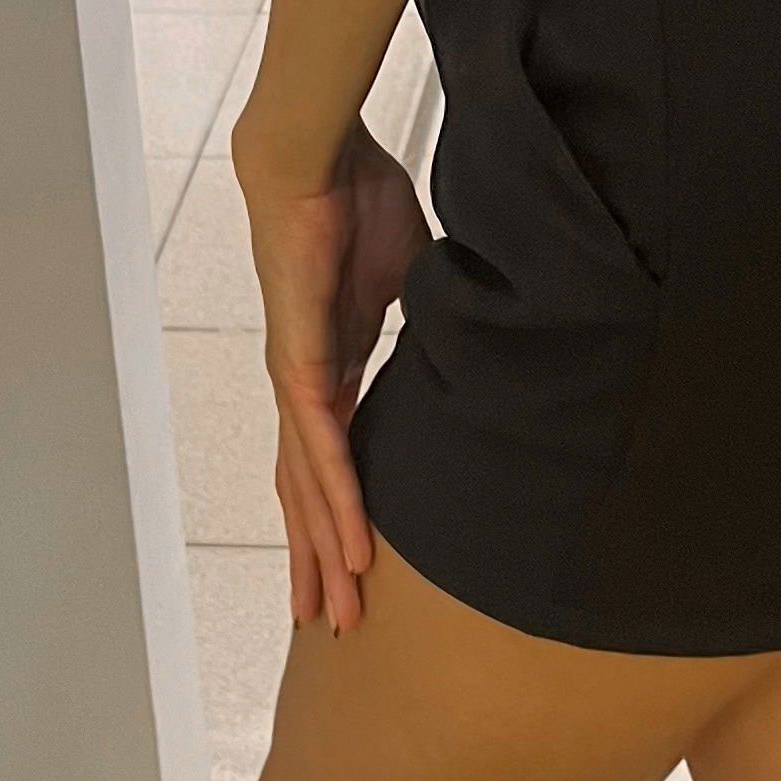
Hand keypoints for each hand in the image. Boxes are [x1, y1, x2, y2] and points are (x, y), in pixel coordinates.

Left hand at [236, 117, 429, 633]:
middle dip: (320, 559)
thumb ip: (434, 312)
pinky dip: (334, 500)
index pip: (331, 459)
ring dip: (325, 550)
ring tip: (340, 608)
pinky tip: (347, 543)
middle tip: (334, 624)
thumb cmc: (359, 199)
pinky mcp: (299, 363)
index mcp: (333, 363)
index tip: (353, 568)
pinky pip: (319, 446)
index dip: (340, 517)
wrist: (318, 156)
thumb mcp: (414, 273)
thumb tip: (482, 327)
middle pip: (309, 492)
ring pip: (310, 486)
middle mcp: (306, 383)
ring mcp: (298, 377)